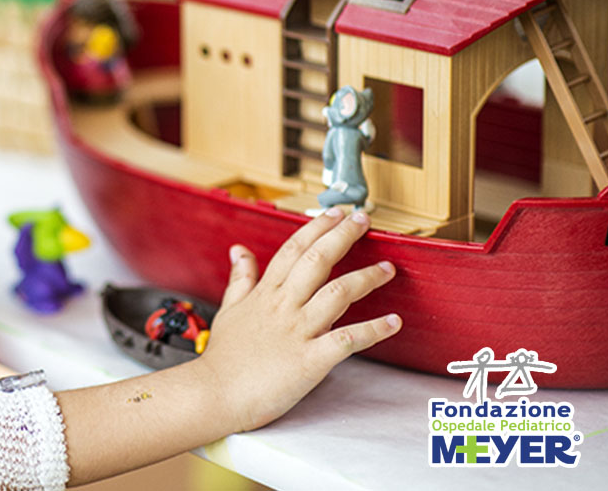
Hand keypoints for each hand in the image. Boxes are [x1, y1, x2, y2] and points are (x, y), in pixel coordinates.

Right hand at [196, 208, 399, 431]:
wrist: (215, 394)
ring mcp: (298, 331)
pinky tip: (392, 322)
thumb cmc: (223, 357)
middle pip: (317, 261)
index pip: (293, 249)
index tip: (337, 213)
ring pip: (337, 294)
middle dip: (343, 236)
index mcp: (265, 294)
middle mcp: (283, 306)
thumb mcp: (228, 310)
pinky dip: (372, 331)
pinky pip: (347, 340)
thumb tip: (238, 250)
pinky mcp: (310, 360)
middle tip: (363, 220)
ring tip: (387, 269)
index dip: (317, 228)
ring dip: (366, 278)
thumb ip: (240, 279)